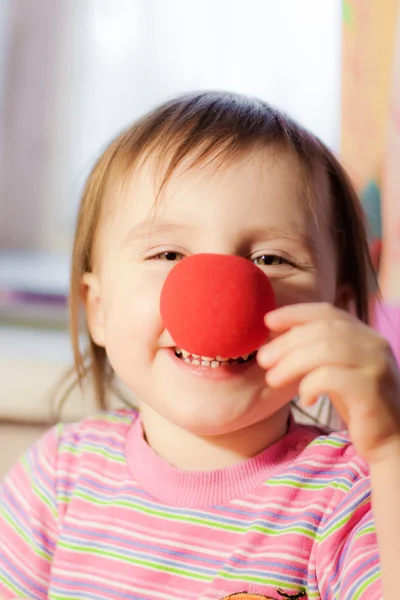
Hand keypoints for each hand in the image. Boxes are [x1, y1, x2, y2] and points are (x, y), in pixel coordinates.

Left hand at [257, 303, 399, 463]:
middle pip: (322, 330)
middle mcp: (374, 344)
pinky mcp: (372, 390)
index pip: (327, 312)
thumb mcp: (335, 370)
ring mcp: (376, 365)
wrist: (391, 440)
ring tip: (272, 379)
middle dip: (286, 342)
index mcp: (364, 334)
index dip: (295, 313)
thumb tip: (273, 335)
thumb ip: (315, 350)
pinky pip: (332, 377)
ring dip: (291, 363)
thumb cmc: (356, 404)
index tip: (267, 321)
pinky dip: (310, 385)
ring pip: (325, 350)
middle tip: (263, 359)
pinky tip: (305, 399)